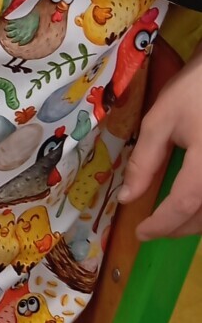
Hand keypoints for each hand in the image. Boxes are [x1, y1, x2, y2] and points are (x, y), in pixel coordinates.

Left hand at [119, 50, 201, 240]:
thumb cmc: (195, 90)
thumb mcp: (161, 121)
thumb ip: (144, 161)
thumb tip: (127, 198)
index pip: (184, 204)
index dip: (161, 224)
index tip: (140, 232)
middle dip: (178, 228)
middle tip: (153, 227)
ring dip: (196, 222)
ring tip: (172, 219)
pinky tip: (194, 204)